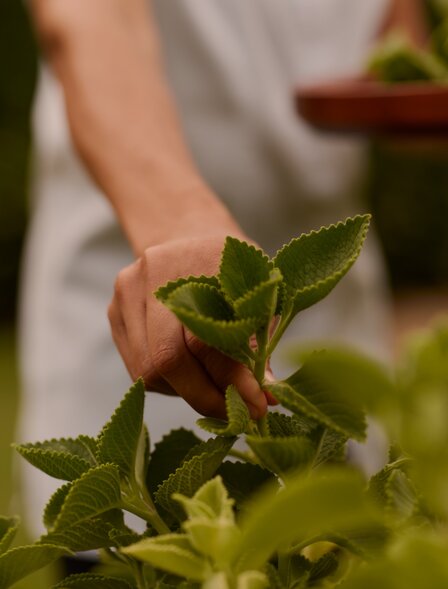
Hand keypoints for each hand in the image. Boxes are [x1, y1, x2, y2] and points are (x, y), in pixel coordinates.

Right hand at [108, 235, 271, 418]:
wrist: (187, 235)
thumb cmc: (232, 267)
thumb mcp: (260, 293)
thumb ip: (261, 341)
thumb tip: (267, 397)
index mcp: (196, 261)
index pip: (207, 338)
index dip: (232, 381)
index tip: (258, 407)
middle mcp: (151, 275)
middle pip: (166, 360)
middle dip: (205, 397)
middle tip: (237, 415)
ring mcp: (125, 293)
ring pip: (148, 370)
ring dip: (186, 392)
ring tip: (216, 389)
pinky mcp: (113, 311)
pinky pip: (137, 367)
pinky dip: (168, 383)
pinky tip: (190, 373)